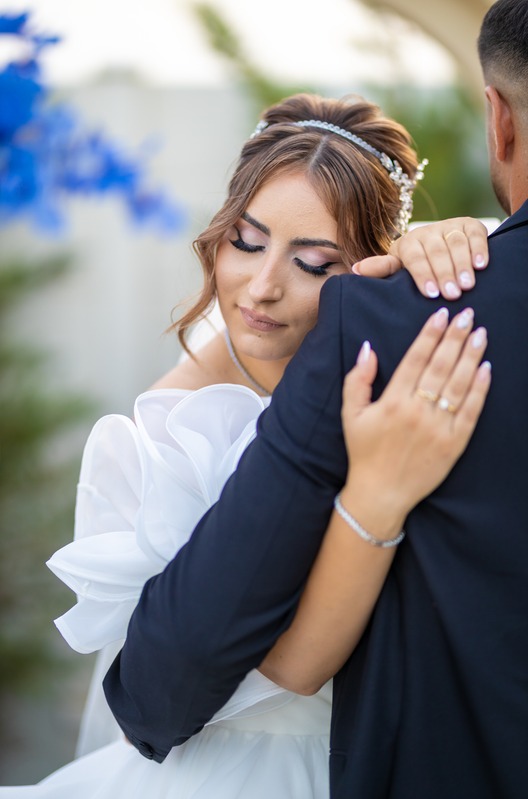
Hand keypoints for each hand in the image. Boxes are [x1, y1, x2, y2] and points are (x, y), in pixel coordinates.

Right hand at [341, 307, 490, 522]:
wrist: (381, 493)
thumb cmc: (364, 452)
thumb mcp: (351, 414)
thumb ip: (358, 380)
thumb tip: (368, 348)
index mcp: (393, 401)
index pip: (416, 359)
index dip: (430, 334)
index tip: (442, 315)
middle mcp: (418, 411)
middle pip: (441, 366)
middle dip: (455, 337)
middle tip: (467, 315)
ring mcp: (439, 428)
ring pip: (459, 384)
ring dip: (471, 357)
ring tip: (480, 334)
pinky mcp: (454, 443)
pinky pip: (471, 411)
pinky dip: (480, 389)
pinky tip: (487, 369)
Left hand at [352, 218, 488, 299]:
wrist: (434, 248)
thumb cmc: (412, 267)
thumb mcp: (396, 269)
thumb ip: (381, 269)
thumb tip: (355, 270)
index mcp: (407, 243)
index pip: (414, 257)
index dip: (423, 274)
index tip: (431, 293)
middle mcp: (428, 231)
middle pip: (437, 251)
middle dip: (444, 273)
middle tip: (452, 295)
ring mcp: (449, 226)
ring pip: (456, 242)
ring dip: (462, 264)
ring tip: (467, 285)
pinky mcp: (469, 225)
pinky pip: (476, 234)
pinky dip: (479, 248)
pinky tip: (482, 266)